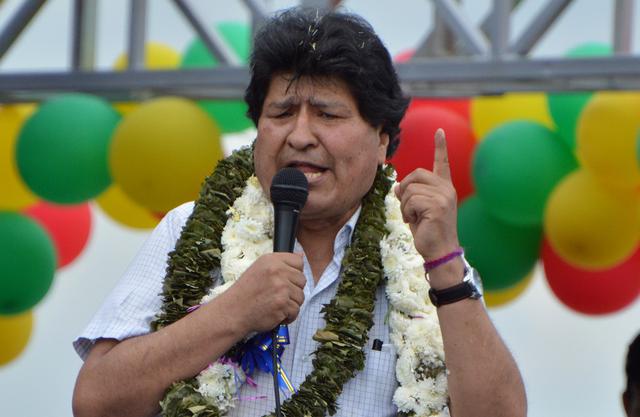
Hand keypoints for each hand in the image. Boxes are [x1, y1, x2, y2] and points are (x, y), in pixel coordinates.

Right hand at [222, 253, 305, 333]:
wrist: (233, 311)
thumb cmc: (246, 292)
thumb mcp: (259, 268)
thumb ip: (281, 263)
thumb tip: (302, 256)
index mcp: (272, 260)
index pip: (299, 262)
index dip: (294, 273)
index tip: (285, 280)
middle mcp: (277, 271)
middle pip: (302, 280)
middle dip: (293, 290)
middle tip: (277, 295)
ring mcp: (281, 287)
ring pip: (301, 297)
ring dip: (290, 304)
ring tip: (275, 304)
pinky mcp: (282, 304)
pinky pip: (296, 311)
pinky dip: (288, 316)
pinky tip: (276, 313)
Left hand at [394, 128, 459, 261]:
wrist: (440, 251)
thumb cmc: (429, 231)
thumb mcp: (418, 209)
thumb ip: (412, 194)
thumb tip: (398, 186)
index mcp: (444, 187)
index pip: (442, 162)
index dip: (440, 146)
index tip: (439, 131)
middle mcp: (446, 189)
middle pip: (415, 175)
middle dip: (405, 191)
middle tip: (410, 209)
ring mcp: (443, 196)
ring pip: (410, 190)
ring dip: (405, 206)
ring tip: (415, 218)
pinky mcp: (437, 206)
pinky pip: (410, 201)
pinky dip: (407, 212)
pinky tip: (416, 222)